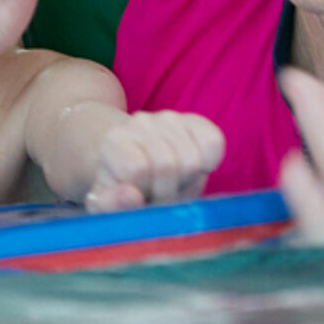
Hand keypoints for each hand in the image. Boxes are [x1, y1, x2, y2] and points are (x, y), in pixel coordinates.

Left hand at [85, 112, 224, 211]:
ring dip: (187, 182)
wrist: (142, 164)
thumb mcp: (109, 204)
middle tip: (158, 194)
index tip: (140, 196)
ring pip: (192, 160)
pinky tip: (193, 169)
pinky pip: (214, 143)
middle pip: (168, 165)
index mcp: (113, 142)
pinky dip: (209, 163)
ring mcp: (170, 118)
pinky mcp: (197, 121)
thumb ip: (112, 205)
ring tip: (172, 182)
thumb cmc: (124, 191)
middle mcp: (140, 122)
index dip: (145, 191)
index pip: (137, 168)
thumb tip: (131, 195)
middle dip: (168, 191)